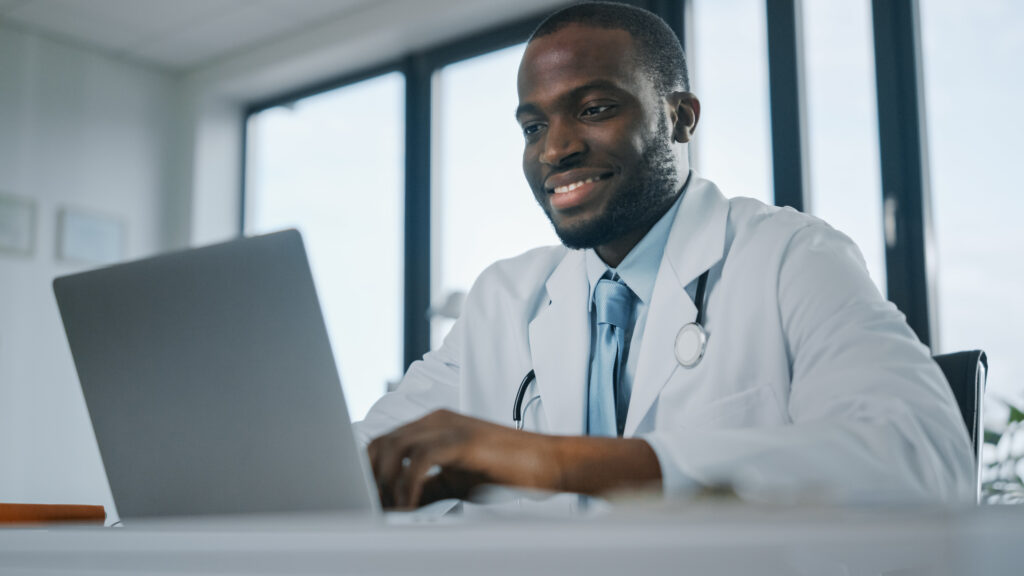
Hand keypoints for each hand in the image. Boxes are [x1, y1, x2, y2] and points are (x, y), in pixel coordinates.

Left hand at [367, 410, 561, 508]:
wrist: (547, 463)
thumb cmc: (505, 471)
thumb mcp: (454, 481)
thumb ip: (424, 487)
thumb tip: (393, 505)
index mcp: (431, 426)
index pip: (383, 443)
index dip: (368, 472)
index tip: (365, 501)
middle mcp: (435, 420)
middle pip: (381, 442)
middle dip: (370, 478)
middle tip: (372, 508)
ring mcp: (448, 426)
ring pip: (394, 447)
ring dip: (385, 482)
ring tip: (390, 509)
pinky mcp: (462, 439)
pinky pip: (420, 460)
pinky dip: (408, 486)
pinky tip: (409, 506)